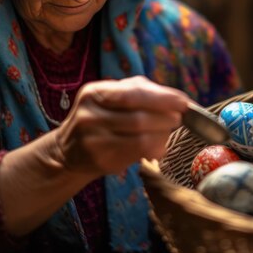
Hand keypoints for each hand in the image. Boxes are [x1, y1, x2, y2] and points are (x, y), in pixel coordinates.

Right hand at [53, 76, 189, 175]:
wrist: (69, 151)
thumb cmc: (100, 119)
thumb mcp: (111, 98)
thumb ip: (141, 92)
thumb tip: (178, 99)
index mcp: (94, 93)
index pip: (132, 94)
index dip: (162, 98)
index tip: (183, 102)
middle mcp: (90, 115)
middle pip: (138, 117)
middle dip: (165, 118)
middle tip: (178, 118)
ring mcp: (94, 140)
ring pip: (140, 138)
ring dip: (162, 134)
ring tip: (168, 131)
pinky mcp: (101, 160)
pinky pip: (137, 154)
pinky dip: (154, 149)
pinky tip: (158, 147)